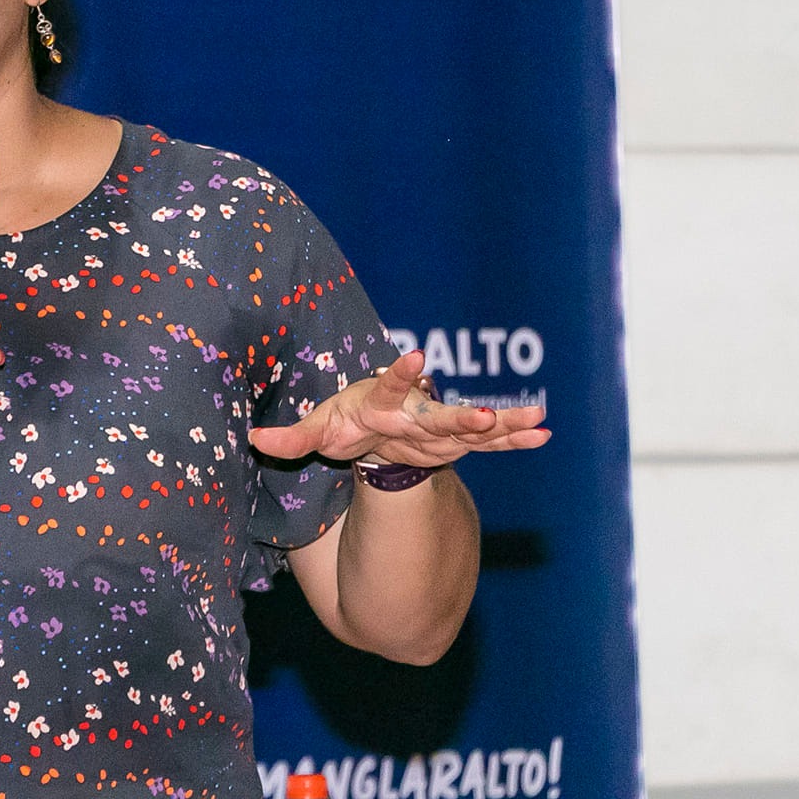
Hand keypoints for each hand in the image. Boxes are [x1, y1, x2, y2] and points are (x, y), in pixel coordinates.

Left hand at [248, 351, 548, 467]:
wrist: (372, 421)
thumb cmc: (343, 420)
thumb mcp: (315, 429)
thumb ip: (290, 438)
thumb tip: (254, 440)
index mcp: (379, 403)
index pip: (387, 386)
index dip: (398, 373)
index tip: (413, 356)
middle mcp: (414, 411)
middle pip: (439, 414)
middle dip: (463, 416)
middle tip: (485, 415)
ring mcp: (438, 426)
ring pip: (474, 426)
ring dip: (503, 423)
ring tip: (537, 416)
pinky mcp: (456, 440)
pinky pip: (489, 443)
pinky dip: (514, 438)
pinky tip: (544, 433)